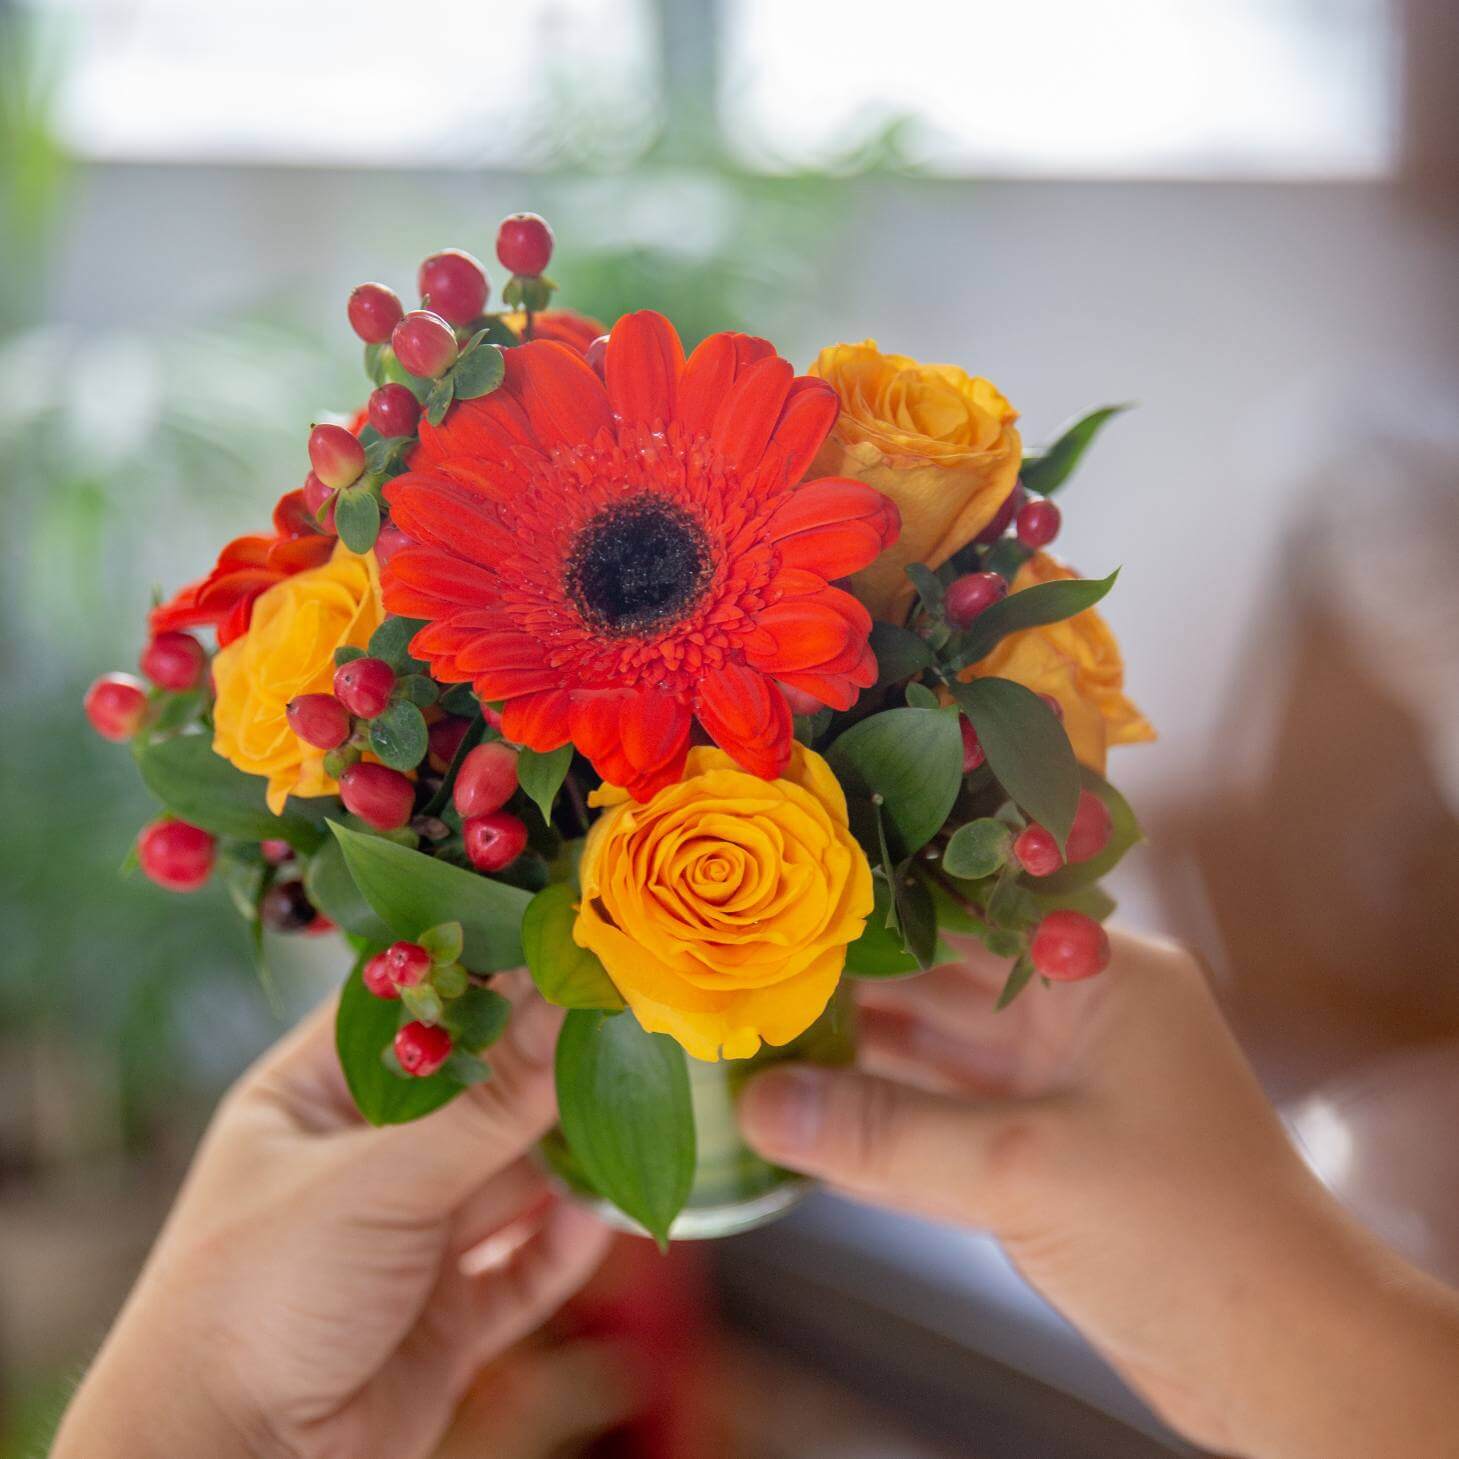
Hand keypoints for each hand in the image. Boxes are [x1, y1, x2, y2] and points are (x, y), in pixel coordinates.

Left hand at [54, 972, 611, 1458]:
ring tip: (635, 1105)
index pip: (409, 1011)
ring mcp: (405, 1241)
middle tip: (622, 1016)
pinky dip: (564, 1242)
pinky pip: (521, 1266)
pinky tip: (603, 1212)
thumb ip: (489, 1102)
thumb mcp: (376, 1183)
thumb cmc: (256, 1299)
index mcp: (313, 1099)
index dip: (483, 973)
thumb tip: (571, 1002)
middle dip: (541, 1064)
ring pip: (506, 1180)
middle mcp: (362, 1161)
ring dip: (563, 1154)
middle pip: (472, 1094)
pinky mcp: (443, 1318)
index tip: (566, 936)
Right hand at [739, 931, 1458, 1458]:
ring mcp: (1058, 1086)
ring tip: (758, 1042)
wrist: (1285, 1362)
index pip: (966, 915)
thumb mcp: (1024, 1170)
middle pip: (941, 986)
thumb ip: (885, 1137)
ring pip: (936, 1057)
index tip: (781, 911)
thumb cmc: (1191, 1235)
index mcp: (1100, 973)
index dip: (873, 912)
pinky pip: (944, 1122)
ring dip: (856, 1060)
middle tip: (750, 981)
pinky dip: (883, 1125)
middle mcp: (1077, 1015)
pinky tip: (807, 1118)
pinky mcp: (1043, 1153)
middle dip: (849, 989)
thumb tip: (759, 1105)